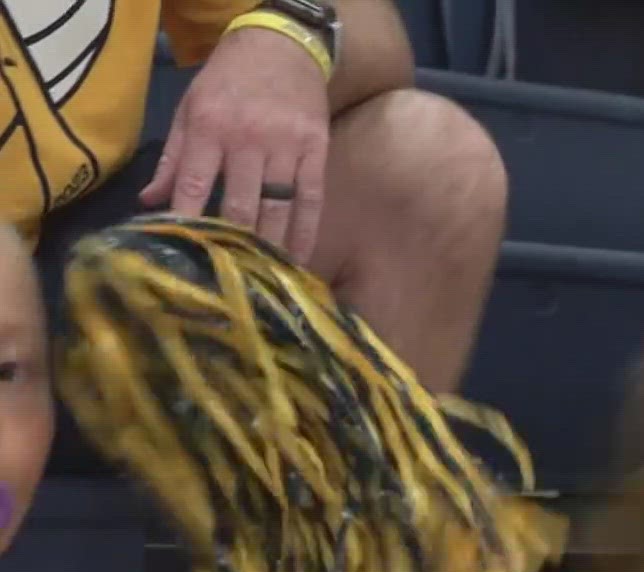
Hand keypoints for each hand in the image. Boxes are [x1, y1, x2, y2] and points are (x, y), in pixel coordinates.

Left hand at [140, 27, 329, 261]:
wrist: (280, 46)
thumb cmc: (227, 81)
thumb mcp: (190, 110)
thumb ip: (174, 159)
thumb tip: (150, 203)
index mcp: (211, 127)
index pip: (197, 186)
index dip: (191, 223)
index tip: (187, 257)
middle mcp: (249, 138)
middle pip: (242, 205)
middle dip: (236, 244)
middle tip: (229, 277)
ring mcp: (288, 145)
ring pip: (279, 208)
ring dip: (271, 246)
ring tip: (264, 276)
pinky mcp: (317, 149)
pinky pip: (312, 199)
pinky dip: (306, 231)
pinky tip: (300, 257)